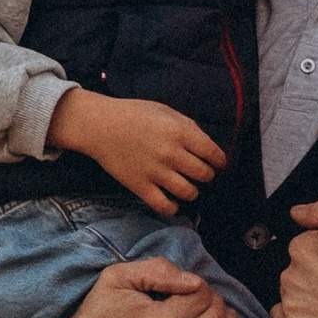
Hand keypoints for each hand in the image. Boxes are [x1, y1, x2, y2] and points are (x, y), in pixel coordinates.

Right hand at [48, 87, 226, 214]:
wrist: (99, 125)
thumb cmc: (133, 114)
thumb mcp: (165, 111)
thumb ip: (188, 127)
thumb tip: (207, 145)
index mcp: (179, 132)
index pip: (213, 153)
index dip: (219, 161)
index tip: (217, 163)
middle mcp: (170, 153)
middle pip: (204, 174)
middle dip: (207, 175)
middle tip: (201, 174)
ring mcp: (155, 171)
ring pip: (189, 193)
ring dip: (192, 192)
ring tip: (187, 187)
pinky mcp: (140, 186)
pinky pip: (164, 206)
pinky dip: (173, 207)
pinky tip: (172, 201)